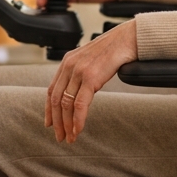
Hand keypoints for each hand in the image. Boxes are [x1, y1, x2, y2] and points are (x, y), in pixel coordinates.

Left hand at [45, 19, 137, 141]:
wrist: (127, 39)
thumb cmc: (113, 50)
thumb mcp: (90, 60)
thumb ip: (80, 73)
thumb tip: (77, 91)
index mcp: (67, 62)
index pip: (52, 90)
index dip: (49, 109)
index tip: (49, 123)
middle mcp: (69, 66)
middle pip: (56, 100)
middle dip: (56, 122)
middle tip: (59, 137)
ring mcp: (79, 72)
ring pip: (66, 104)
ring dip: (67, 125)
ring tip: (70, 137)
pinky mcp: (90, 78)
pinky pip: (80, 104)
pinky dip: (78, 120)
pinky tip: (78, 130)